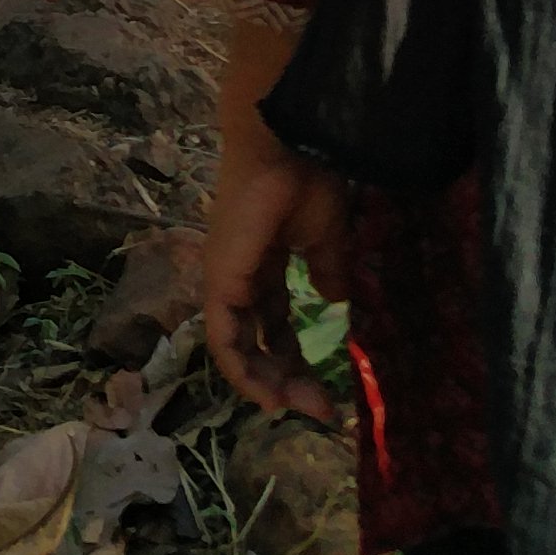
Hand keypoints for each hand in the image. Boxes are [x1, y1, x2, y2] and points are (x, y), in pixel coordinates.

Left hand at [203, 16, 351, 421]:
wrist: (287, 145)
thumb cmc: (306, 179)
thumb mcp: (327, 238)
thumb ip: (328, 273)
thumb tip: (336, 305)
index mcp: (263, 266)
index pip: (274, 325)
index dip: (296, 359)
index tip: (326, 392)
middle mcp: (239, 277)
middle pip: (258, 342)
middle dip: (287, 379)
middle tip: (320, 409)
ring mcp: (225, 279)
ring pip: (238, 348)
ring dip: (266, 383)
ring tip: (296, 409)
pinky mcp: (219, 279)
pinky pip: (224, 337)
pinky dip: (242, 369)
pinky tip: (268, 394)